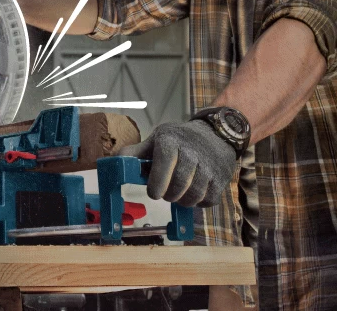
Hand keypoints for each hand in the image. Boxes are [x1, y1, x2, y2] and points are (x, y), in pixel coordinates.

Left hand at [118, 120, 236, 206]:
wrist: (215, 133)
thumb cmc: (180, 139)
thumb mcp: (157, 139)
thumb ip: (135, 153)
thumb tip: (114, 163)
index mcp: (170, 142)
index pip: (163, 166)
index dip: (156, 185)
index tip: (153, 193)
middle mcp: (192, 152)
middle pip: (177, 187)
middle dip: (168, 195)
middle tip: (166, 192)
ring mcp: (209, 166)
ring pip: (192, 197)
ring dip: (183, 200)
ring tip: (179, 192)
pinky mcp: (221, 178)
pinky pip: (207, 201)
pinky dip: (199, 202)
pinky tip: (194, 191)